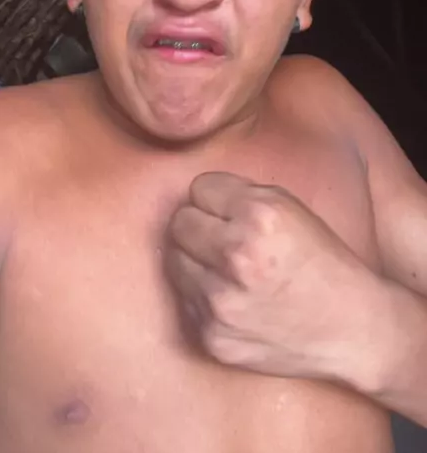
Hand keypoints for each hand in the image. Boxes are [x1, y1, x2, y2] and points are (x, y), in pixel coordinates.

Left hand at [166, 172, 379, 383]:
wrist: (350, 329)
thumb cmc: (321, 262)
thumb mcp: (290, 208)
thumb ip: (240, 193)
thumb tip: (196, 194)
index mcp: (258, 217)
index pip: (199, 188)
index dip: (216, 199)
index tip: (232, 213)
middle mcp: (236, 258)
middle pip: (179, 223)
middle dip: (199, 226)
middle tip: (224, 238)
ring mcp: (220, 302)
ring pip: (174, 261)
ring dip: (195, 261)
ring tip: (228, 269)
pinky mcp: (212, 337)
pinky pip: (185, 300)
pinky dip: (202, 296)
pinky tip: (234, 298)